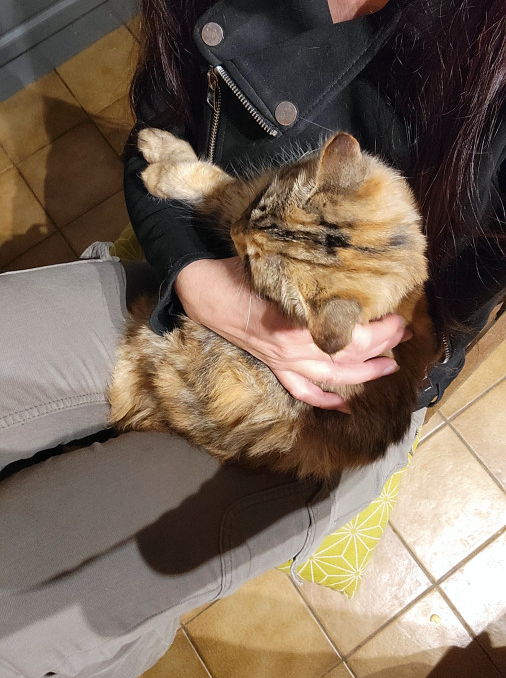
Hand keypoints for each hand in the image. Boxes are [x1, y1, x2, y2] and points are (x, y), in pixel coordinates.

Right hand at [175, 257, 407, 410]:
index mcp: (298, 325)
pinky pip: (301, 390)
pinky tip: (345, 408)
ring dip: (363, 376)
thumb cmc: (240, 272)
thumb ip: (311, 278)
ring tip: (389, 368)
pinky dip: (324, 401)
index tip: (400, 316)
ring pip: (331, 377)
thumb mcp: (277, 268)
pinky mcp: (273, 365)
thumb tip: (351, 276)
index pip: (351, 335)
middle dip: (382, 347)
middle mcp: (294, 349)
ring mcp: (283, 361)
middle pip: (348, 356)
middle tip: (405, 334)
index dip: (380, 330)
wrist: (202, 290)